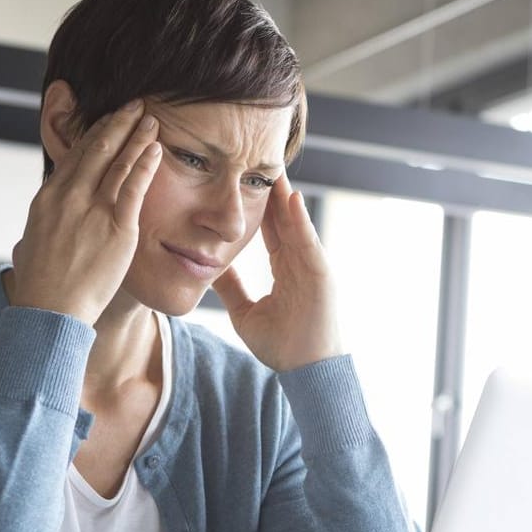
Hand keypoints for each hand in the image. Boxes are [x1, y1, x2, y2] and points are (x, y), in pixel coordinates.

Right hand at [8, 100, 161, 324]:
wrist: (49, 311)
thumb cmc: (41, 287)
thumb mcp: (32, 246)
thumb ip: (40, 231)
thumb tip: (32, 237)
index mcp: (47, 198)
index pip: (74, 156)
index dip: (94, 134)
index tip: (109, 120)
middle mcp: (68, 197)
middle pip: (96, 149)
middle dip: (118, 123)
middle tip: (135, 105)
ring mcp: (92, 210)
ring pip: (117, 161)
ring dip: (136, 136)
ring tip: (151, 118)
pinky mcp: (117, 228)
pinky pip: (134, 187)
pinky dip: (145, 164)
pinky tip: (156, 148)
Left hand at [211, 175, 343, 371]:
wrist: (306, 371)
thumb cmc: (282, 347)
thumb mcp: (245, 312)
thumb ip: (231, 288)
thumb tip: (210, 269)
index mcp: (285, 269)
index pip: (270, 230)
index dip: (258, 206)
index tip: (244, 182)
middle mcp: (300, 262)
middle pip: (283, 219)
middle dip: (272, 190)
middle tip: (258, 160)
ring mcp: (312, 266)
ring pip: (296, 223)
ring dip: (285, 195)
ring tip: (273, 167)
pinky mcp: (321, 274)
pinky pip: (308, 241)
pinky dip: (299, 219)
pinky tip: (289, 197)